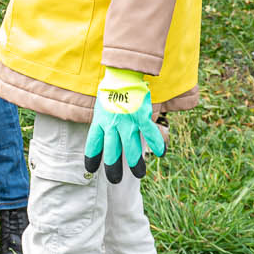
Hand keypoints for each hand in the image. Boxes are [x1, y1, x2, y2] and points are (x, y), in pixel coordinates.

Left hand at [84, 68, 164, 183]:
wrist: (123, 72)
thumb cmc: (111, 88)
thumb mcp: (100, 105)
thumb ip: (103, 120)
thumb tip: (104, 131)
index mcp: (99, 122)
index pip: (93, 145)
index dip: (92, 159)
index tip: (91, 170)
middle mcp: (112, 125)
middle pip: (112, 153)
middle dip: (113, 169)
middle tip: (115, 180)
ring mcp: (127, 122)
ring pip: (131, 149)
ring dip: (135, 163)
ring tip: (139, 174)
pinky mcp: (142, 117)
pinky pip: (150, 135)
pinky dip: (157, 144)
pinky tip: (162, 153)